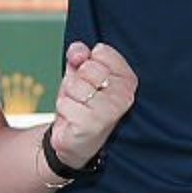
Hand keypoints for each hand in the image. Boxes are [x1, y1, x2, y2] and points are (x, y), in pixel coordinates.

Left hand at [46, 40, 136, 170]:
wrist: (73, 141)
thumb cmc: (81, 104)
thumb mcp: (79, 74)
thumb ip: (79, 55)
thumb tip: (78, 51)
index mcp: (128, 79)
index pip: (101, 51)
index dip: (86, 63)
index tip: (90, 80)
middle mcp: (125, 95)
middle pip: (87, 67)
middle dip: (76, 80)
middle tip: (82, 98)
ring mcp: (111, 111)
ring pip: (74, 84)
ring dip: (68, 96)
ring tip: (78, 108)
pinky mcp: (93, 124)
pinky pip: (65, 103)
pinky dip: (63, 110)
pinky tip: (73, 120)